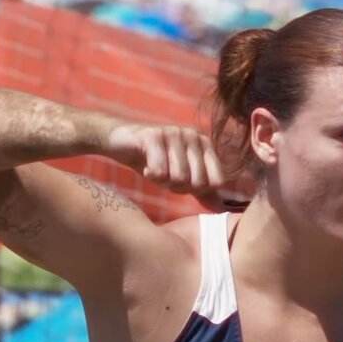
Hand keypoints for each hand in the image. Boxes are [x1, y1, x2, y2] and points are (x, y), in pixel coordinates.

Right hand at [107, 121, 224, 196]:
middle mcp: (193, 134)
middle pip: (197, 183)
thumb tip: (221, 209)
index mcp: (204, 143)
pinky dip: (150, 175)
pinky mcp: (154, 135)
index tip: (180, 182)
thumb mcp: (181, 177)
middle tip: (164, 176)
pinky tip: (145, 166)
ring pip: (178, 178)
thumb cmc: (154, 160)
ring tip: (154, 170)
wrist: (121, 142)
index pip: (215, 181)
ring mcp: (174, 132)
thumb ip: (202, 191)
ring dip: (163, 182)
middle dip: (178, 187)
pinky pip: (160, 172)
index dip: (197, 190)